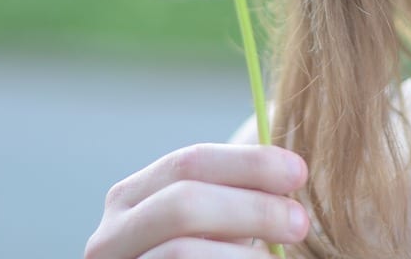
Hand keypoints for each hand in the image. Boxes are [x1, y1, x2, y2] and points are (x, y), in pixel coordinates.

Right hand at [84, 143, 309, 258]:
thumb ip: (231, 195)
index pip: (190, 161)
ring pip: (181, 251)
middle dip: (250, 208)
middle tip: (300, 221)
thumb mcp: (211, 224)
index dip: (249, 162)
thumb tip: (291, 170)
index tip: (298, 172)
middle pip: (183, 203)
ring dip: (243, 255)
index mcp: (130, 197)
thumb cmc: (204, 257)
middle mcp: (110, 234)